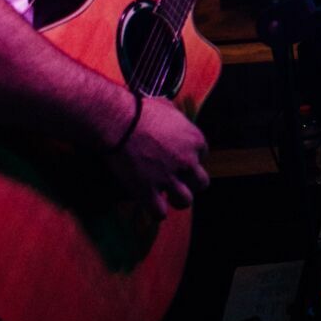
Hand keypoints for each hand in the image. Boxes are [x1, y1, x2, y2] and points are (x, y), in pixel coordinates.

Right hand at [107, 96, 209, 218]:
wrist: (118, 122)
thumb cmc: (139, 110)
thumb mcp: (167, 107)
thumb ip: (177, 119)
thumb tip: (173, 118)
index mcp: (195, 140)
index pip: (202, 155)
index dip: (189, 157)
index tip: (177, 156)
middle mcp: (187, 161)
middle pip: (201, 182)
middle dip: (190, 182)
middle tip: (176, 179)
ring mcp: (169, 178)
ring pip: (185, 201)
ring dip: (175, 199)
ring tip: (165, 195)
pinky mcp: (149, 191)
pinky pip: (160, 213)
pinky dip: (155, 211)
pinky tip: (149, 203)